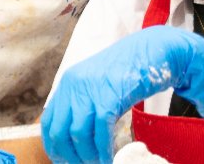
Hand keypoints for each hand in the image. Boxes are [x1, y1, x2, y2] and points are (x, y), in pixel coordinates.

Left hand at [41, 26, 203, 163]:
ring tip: (98, 162)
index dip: (54, 146)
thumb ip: (85, 102)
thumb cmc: (129, 70)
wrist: (154, 51)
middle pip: (59, 131)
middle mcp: (74, 85)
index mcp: (68, 83)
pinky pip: (100, 131)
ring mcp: (90, 90)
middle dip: (69, 155)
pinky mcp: (109, 97)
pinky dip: (103, 150)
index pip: (48, 121)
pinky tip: (108, 157)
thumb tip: (77, 133)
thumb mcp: (98, 84)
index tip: (64, 159)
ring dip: (87, 155)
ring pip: (77, 134)